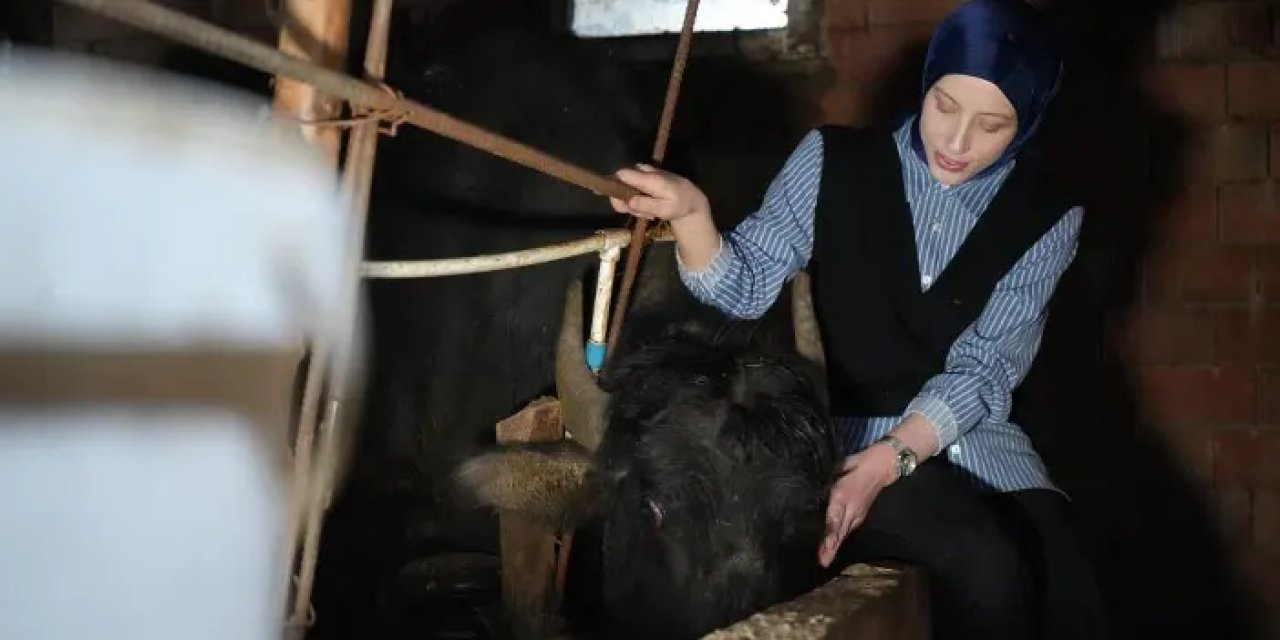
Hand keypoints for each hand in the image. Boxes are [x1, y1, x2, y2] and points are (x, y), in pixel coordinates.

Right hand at [608, 163, 709, 222]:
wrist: (692, 199)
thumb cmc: (679, 205)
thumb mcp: (664, 210)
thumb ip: (646, 205)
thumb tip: (628, 202)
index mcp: (649, 178)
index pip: (622, 174)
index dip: (613, 185)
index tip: (617, 201)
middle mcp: (646, 172)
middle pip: (622, 181)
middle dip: (625, 199)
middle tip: (638, 213)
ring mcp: (647, 174)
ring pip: (629, 187)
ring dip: (634, 202)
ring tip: (649, 213)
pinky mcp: (648, 179)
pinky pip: (636, 188)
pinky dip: (640, 200)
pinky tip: (650, 210)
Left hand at [817, 444, 897, 567]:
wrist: (881, 468)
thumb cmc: (858, 464)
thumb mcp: (842, 466)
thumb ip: (828, 475)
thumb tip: (811, 479)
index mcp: (843, 496)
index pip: (835, 518)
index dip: (831, 532)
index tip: (827, 544)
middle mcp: (850, 509)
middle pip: (839, 531)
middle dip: (831, 547)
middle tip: (823, 562)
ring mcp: (856, 514)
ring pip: (844, 533)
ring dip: (835, 547)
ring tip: (825, 560)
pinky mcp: (860, 516)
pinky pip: (848, 530)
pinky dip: (840, 540)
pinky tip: (833, 548)